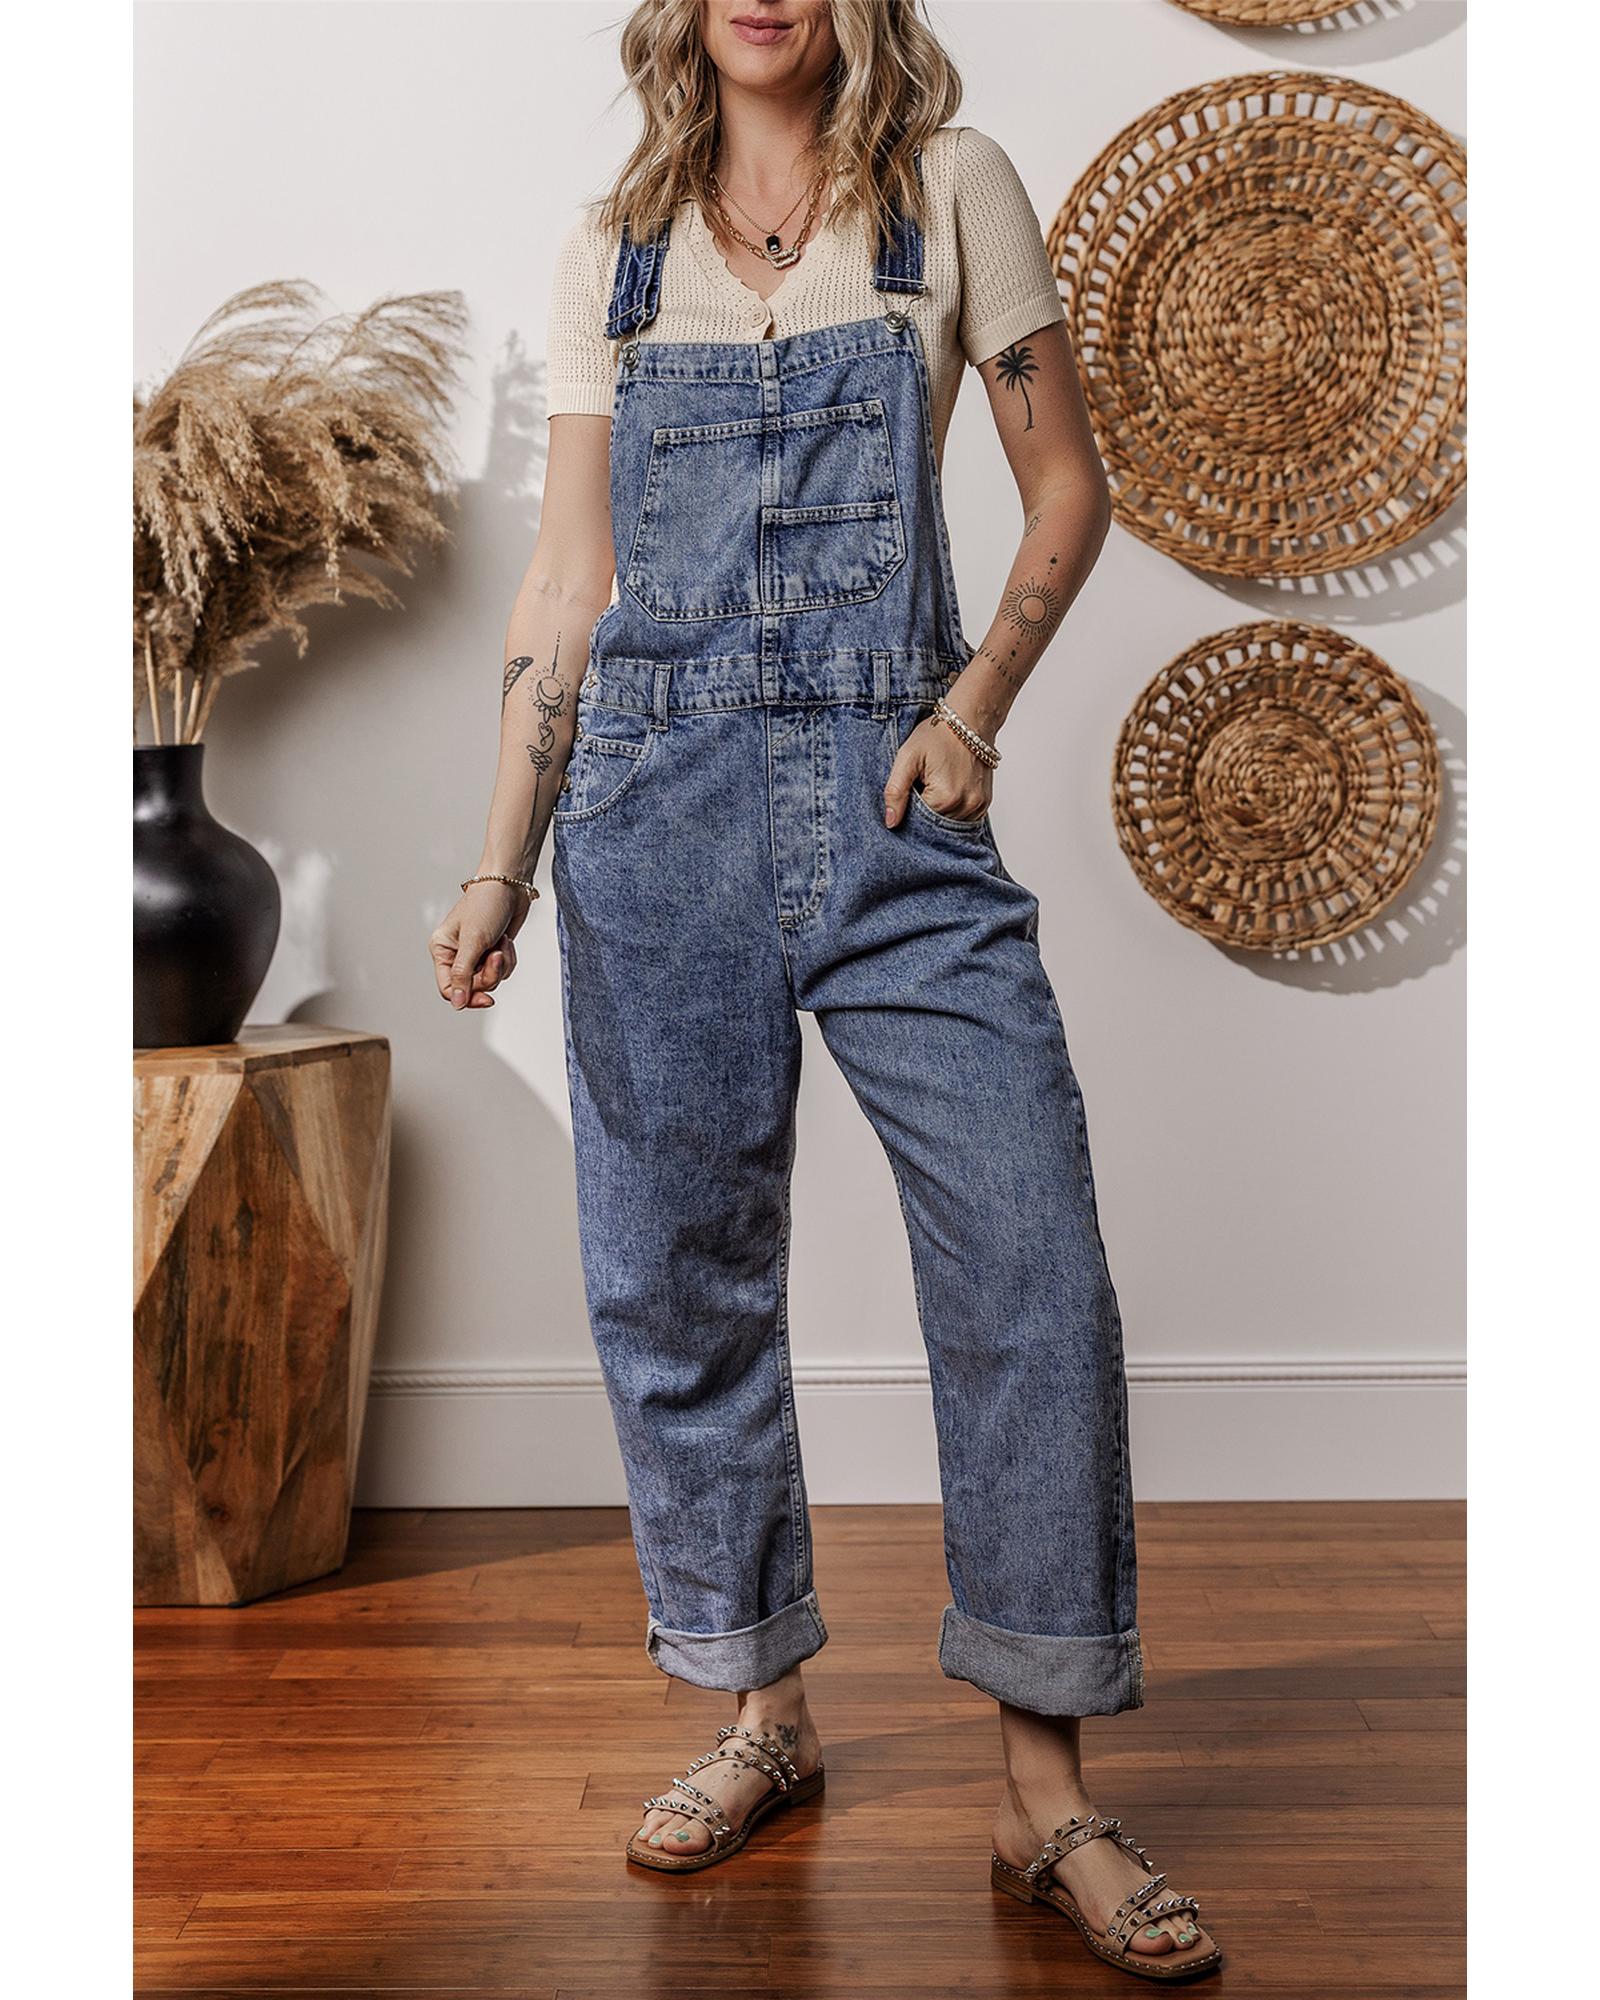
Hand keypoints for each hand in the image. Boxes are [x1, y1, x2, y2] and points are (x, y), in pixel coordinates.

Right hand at [429, 881, 530, 1010]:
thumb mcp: (473, 941)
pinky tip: (506, 940)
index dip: (467, 997)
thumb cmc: (486, 905)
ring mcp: (476, 954)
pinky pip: (503, 971)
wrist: (510, 886)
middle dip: (490, 973)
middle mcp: (456, 955)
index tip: (487, 999)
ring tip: (501, 941)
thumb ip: (463, 974)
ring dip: (502, 964)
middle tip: (496, 954)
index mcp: (442, 950)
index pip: (448, 988)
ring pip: (490, 980)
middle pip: (473, 987)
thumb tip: (456, 1003)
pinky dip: (509, 958)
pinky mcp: (493, 952)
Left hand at [883, 713, 993, 827]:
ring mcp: (978, 806)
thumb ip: (896, 791)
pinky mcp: (984, 803)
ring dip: (938, 811)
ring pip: (948, 823)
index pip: (918, 821)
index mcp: (945, 798)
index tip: (911, 788)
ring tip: (936, 784)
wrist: (970, 719)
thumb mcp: (908, 758)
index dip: (909, 809)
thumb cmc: (938, 734)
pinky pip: (962, 818)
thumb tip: (891, 822)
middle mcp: (965, 806)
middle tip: (921, 784)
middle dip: (924, 812)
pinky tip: (947, 790)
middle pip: (934, 825)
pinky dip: (951, 810)